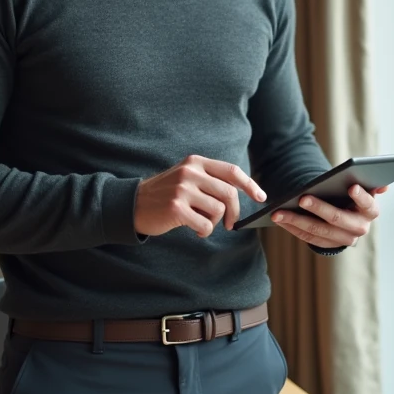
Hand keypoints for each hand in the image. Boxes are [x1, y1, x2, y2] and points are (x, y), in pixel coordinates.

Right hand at [135, 155, 267, 237]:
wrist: (132, 204)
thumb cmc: (166, 195)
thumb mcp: (187, 178)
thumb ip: (210, 180)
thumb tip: (242, 193)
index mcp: (196, 162)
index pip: (231, 171)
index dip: (250, 184)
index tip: (261, 197)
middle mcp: (190, 172)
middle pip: (229, 193)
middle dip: (234, 212)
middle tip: (230, 224)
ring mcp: (182, 189)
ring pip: (218, 210)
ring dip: (215, 222)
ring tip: (201, 223)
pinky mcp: (176, 208)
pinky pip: (205, 225)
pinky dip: (204, 232)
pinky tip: (194, 230)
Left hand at [272, 184, 386, 247]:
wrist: (348, 217)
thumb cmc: (353, 196)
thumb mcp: (363, 188)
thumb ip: (370, 184)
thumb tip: (385, 186)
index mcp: (370, 211)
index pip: (368, 204)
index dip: (361, 196)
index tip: (351, 186)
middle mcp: (359, 228)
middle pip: (337, 219)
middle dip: (319, 208)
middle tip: (302, 198)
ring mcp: (343, 239)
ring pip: (318, 231)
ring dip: (296, 220)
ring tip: (279, 211)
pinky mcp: (328, 245)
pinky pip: (308, 238)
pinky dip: (292, 227)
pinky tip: (279, 218)